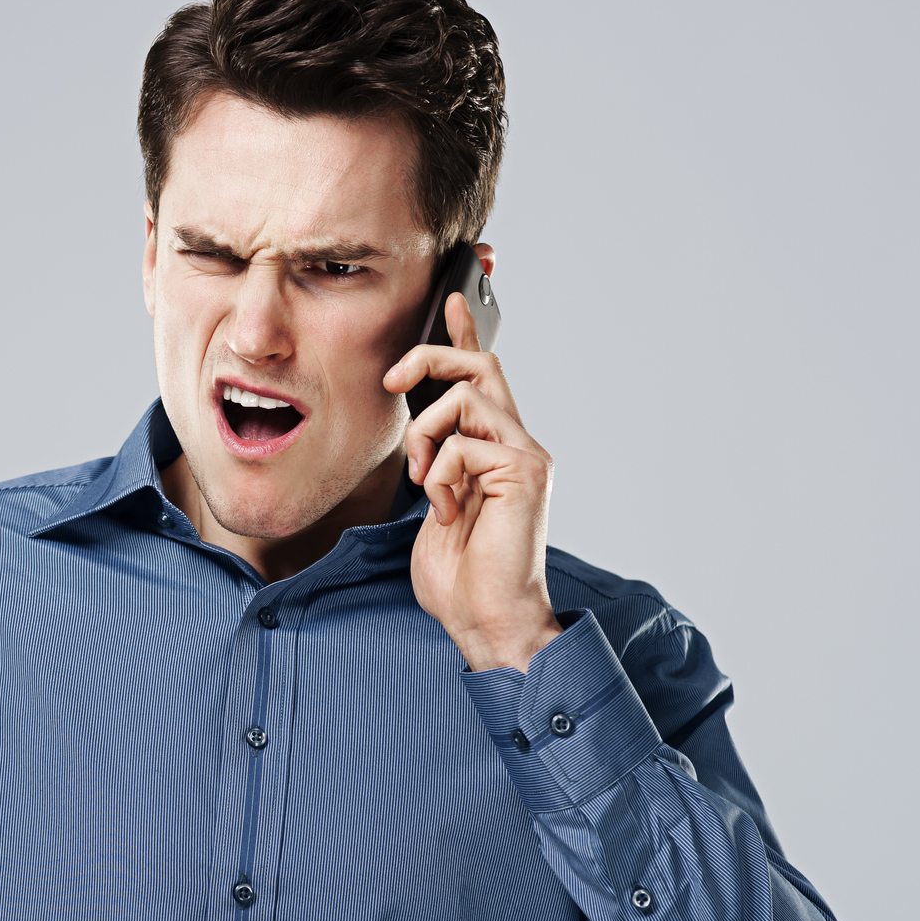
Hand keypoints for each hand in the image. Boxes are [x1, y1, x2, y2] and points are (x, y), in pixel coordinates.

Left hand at [382, 267, 562, 672]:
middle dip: (432, 354)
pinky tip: (447, 511)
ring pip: (467, 395)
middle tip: (393, 380)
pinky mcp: (526, 472)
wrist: (488, 621)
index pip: (481, 378)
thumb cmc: (460, 577)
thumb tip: (420, 442)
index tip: (450, 298)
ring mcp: (525, 455)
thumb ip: (434, 465)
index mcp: (494, 450)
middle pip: (480, 364)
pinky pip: (464, 443)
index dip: (464, 334)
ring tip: (425, 482)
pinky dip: (439, 475)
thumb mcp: (433, 506)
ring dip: (426, 434)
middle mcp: (517, 444)